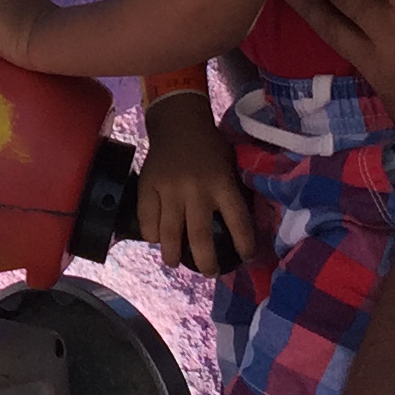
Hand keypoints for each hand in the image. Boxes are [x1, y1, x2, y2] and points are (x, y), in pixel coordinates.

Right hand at [138, 92, 256, 275]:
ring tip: (176, 262)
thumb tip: (241, 228)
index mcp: (222, 183)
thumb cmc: (210, 147)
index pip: (238, 222)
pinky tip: (157, 238)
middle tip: (209, 271)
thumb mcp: (230, 166)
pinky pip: (147, 221)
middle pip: (200, 237)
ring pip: (169, 234)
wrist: (178, 123)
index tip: (247, 258)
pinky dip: (151, 235)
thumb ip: (232, 192)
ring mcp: (169, 189)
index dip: (245, 246)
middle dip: (206, 262)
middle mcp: (196, 189)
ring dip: (173, 255)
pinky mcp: (148, 187)